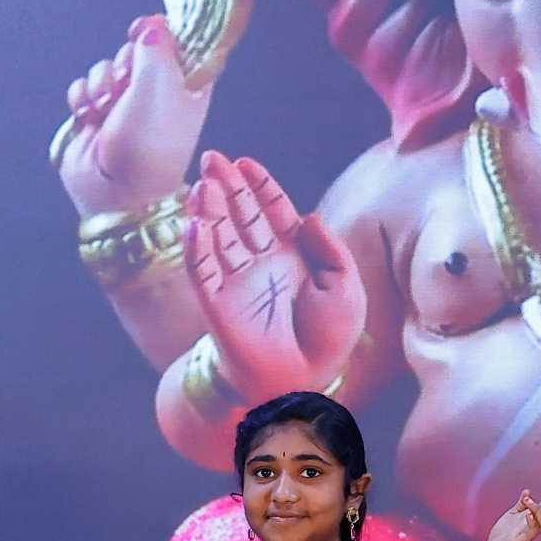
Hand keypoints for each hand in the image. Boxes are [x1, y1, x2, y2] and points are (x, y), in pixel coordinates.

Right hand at [52, 14, 216, 219]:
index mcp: (188, 87)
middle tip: (126, 83)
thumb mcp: (160, 89)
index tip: (144, 28)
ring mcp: (125, 106)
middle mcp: (158, 94)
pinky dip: (83, 97)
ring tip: (105, 108)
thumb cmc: (148, 145)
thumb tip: (154, 24)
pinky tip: (88, 115)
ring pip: (106, 67)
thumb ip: (156, 49)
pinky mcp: (96, 116)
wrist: (114, 193)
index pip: (181, 45)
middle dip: (125, 61)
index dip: (163, 32)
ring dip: (100, 81)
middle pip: (138, 51)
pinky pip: (84, 87)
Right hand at [184, 152, 365, 400]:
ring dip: (208, 210)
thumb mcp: (345, 288)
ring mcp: (236, 281)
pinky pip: (202, 271)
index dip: (259, 186)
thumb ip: (330, 250)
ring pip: (217, 237)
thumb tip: (309, 215)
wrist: (303, 382)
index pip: (272, 211)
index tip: (246, 162)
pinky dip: (196, 248)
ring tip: (202, 184)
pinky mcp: (217, 304)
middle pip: (239, 215)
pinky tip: (194, 225)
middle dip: (226, 186)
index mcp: (291, 255)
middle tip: (211, 158)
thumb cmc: (328, 339)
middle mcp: (260, 263)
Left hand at [484, 488, 540, 540]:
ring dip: (538, 511)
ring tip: (530, 501)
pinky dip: (531, 524)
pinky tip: (529, 515)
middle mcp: (533, 526)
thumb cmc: (505, 534)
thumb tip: (528, 491)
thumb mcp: (512, 515)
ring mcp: (527, 534)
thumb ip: (521, 504)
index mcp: (532, 518)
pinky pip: (528, 534)